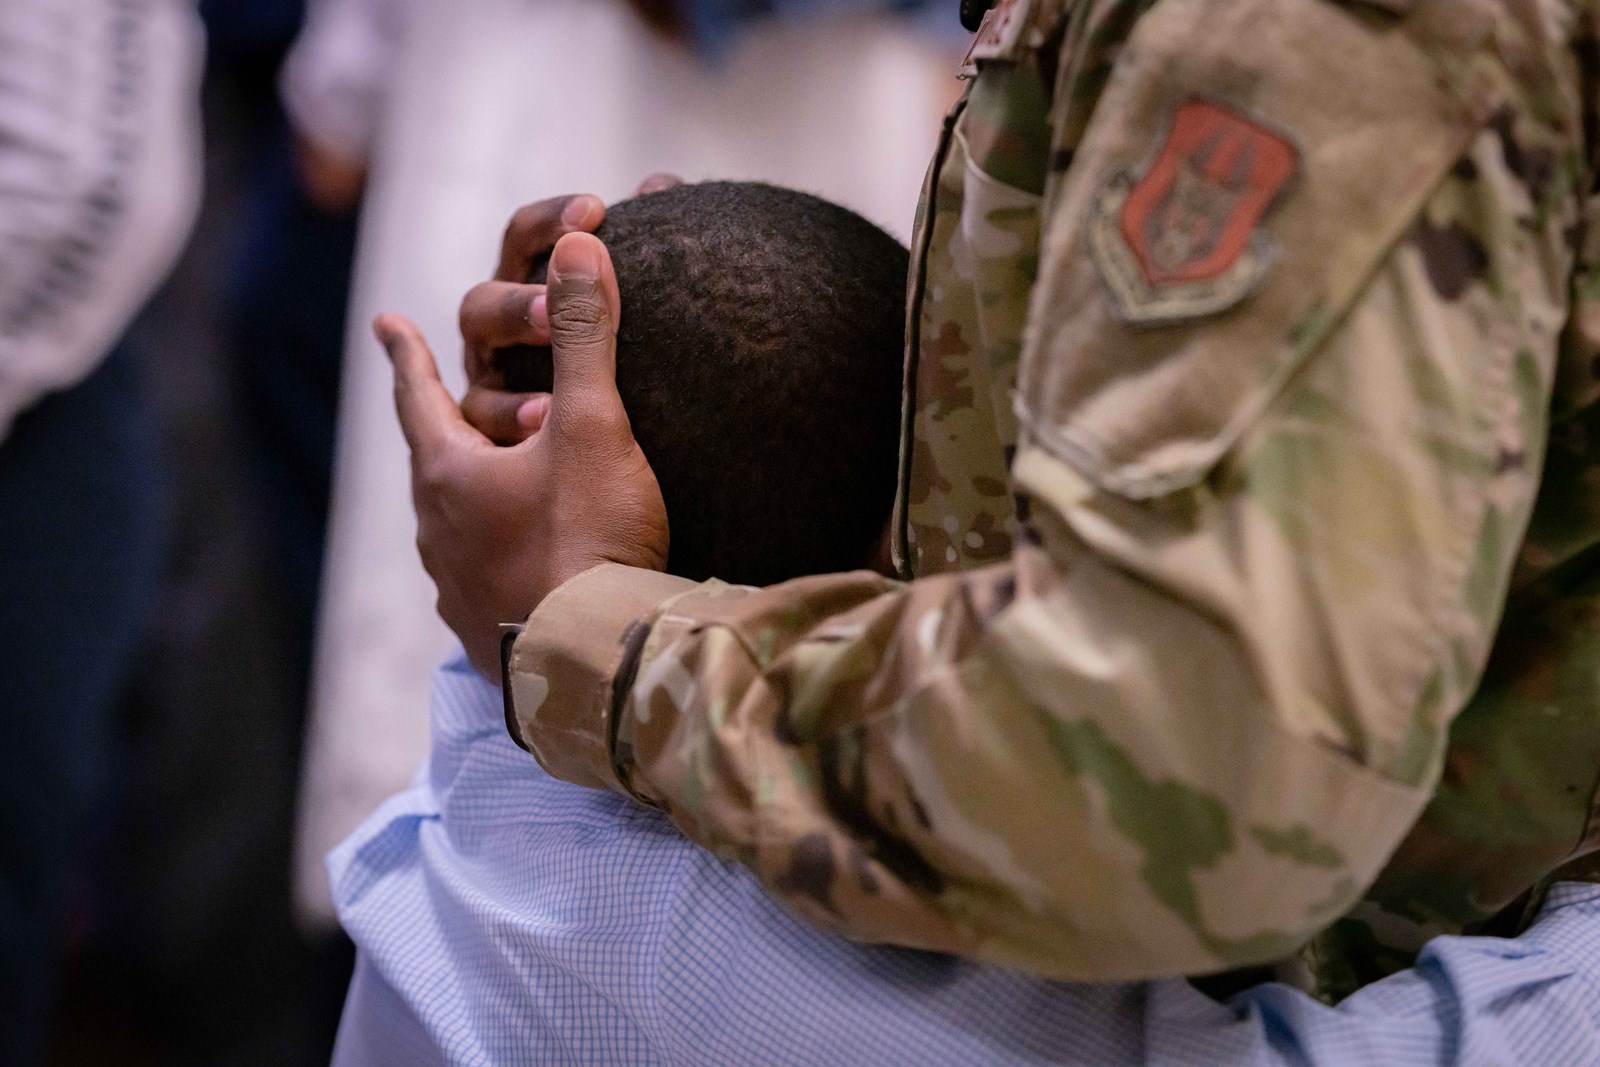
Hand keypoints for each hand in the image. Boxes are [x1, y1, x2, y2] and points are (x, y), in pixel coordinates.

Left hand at [380, 233, 669, 678]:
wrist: (592, 672)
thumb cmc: (587, 544)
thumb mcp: (593, 427)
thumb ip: (586, 336)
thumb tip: (579, 246)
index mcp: (447, 473)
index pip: (418, 394)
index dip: (409, 354)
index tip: (389, 323)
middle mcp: (437, 531)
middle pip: (436, 461)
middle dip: (448, 426)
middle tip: (451, 403)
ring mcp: (457, 589)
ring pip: (456, 524)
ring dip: (476, 496)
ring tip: (494, 487)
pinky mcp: (487, 634)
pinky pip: (483, 575)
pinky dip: (500, 552)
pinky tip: (525, 566)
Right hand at [459, 176, 682, 442]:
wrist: (647, 444)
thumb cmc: (641, 357)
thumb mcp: (648, 299)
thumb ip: (650, 239)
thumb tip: (660, 183)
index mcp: (528, 284)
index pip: (523, 237)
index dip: (551, 220)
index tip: (597, 210)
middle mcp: (500, 334)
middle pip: (482, 304)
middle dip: (519, 302)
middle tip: (557, 305)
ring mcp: (493, 384)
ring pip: (479, 364)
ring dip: (510, 376)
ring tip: (551, 356)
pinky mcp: (494, 436)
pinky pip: (486, 425)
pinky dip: (511, 417)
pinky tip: (545, 417)